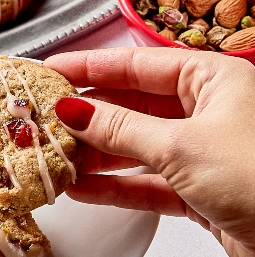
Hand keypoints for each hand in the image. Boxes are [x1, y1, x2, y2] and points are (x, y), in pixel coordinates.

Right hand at [44, 47, 254, 256]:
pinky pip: (148, 182)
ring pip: (138, 145)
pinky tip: (83, 189)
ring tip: (56, 156)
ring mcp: (204, 151)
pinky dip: (116, 186)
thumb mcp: (180, 146)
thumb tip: (74, 111)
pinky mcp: (201, 191)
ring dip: (97, 154)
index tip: (51, 71)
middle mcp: (209, 110)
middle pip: (134, 105)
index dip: (90, 67)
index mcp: (212, 78)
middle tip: (44, 118)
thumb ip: (120, 128)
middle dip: (89, 114)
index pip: (138, 64)